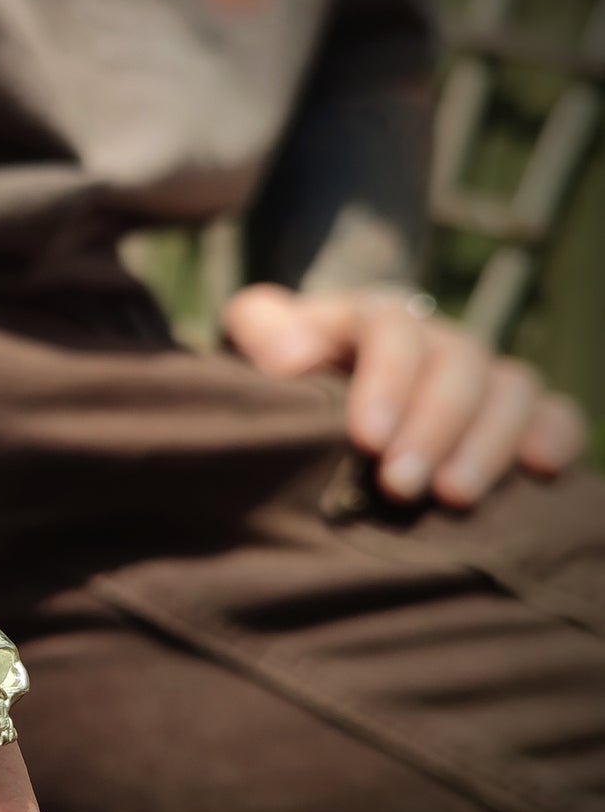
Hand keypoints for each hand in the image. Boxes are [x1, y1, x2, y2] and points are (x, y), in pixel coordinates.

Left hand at [224, 283, 586, 507]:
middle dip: (434, 427)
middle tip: (402, 487)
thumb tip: (291, 355)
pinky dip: (555, 435)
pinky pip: (555, 411)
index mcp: (373, 313)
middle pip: (458, 363)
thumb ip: (260, 328)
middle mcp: (436, 336)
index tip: (367, 438)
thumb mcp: (256, 336)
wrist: (310, 382)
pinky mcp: (512, 409)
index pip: (393, 327)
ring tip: (454, 499)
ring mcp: (480, 372)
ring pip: (510, 388)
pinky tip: (543, 472)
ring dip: (489, 444)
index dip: (387, 379)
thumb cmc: (279, 366)